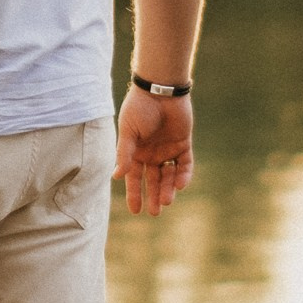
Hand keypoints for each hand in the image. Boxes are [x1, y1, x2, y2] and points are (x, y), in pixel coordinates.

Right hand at [115, 92, 193, 215]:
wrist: (161, 89)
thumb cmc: (139, 108)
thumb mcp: (128, 132)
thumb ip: (124, 153)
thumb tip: (117, 176)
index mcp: (135, 151)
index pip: (134, 178)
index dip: (134, 194)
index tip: (136, 211)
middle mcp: (151, 153)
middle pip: (153, 180)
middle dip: (154, 196)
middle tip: (155, 213)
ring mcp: (168, 149)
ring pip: (169, 175)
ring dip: (168, 189)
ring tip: (167, 201)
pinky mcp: (183, 144)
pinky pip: (185, 164)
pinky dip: (183, 175)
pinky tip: (180, 184)